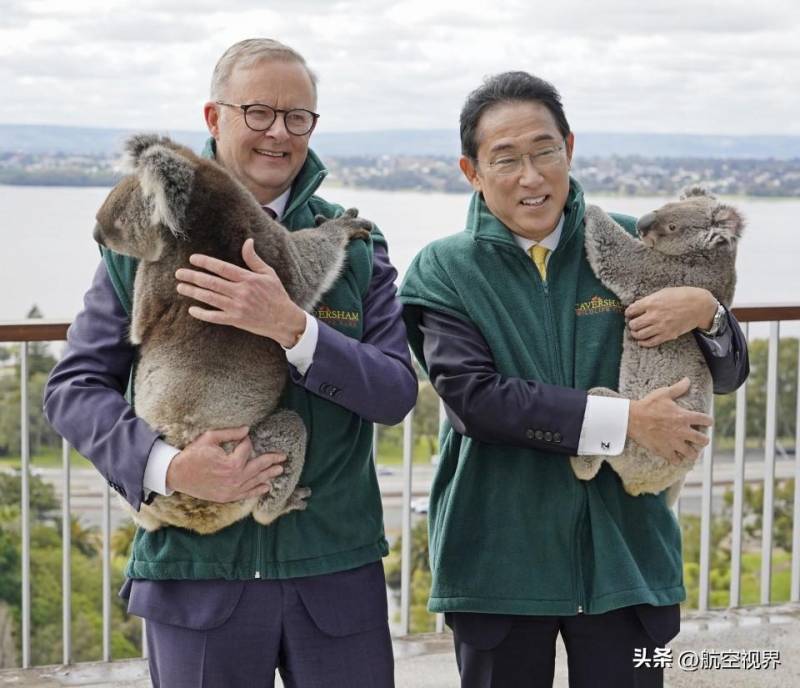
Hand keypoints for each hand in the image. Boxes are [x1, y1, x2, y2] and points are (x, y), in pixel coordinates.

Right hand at [165, 426, 285, 501]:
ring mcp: (232, 490)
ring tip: (279, 470)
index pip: (247, 449)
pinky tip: (266, 487)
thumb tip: (247, 429)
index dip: (247, 441)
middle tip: (283, 457)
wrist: (177, 474)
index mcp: (232, 463)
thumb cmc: (193, 454)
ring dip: (268, 475)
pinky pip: (246, 494)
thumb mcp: (209, 438)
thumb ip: (230, 433)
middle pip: (259, 467)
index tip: (245, 437)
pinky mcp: (227, 497)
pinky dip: (257, 491)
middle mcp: (235, 478)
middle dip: (272, 461)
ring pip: (255, 481)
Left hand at [175, 238, 306, 346]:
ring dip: (193, 292)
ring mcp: (237, 307)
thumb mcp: (268, 274)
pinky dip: (203, 314)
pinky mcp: (236, 320)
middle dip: (193, 277)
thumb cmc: (276, 295)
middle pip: (212, 283)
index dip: (206, 262)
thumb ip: (254, 259)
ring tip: (180, 287)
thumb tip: (248, 242)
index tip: (192, 259)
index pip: (222, 268)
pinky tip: (192, 310)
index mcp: (248, 279)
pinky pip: (215, 317)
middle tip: (178, 273)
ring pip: (210, 298)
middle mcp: (241, 292)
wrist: (284, 320)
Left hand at [625, 287, 717, 346]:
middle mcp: (654, 315)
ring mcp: (661, 326)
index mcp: (652, 302)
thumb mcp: (663, 293)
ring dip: (636, 333)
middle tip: (634, 323)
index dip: (628, 312)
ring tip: (637, 331)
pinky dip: (643, 343)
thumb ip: (649, 300)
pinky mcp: (668, 335)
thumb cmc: (682, 296)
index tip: (630, 313)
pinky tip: (641, 341)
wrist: (700, 306)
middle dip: (632, 324)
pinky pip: (650, 342)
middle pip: (633, 324)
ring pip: (639, 335)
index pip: (631, 310)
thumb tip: (636, 307)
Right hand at [627, 378, 711, 464]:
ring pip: (692, 454)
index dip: (708, 421)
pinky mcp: (664, 450)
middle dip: (704, 440)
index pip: (705, 420)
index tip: (707, 422)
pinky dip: (677, 459)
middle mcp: (682, 431)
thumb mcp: (663, 394)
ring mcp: (674, 442)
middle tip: (700, 439)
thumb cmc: (648, 405)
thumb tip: (687, 380)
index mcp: (684, 416)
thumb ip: (678, 388)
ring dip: (693, 453)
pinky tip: (676, 456)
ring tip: (690, 451)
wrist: (632, 419)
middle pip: (703, 440)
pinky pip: (676, 460)